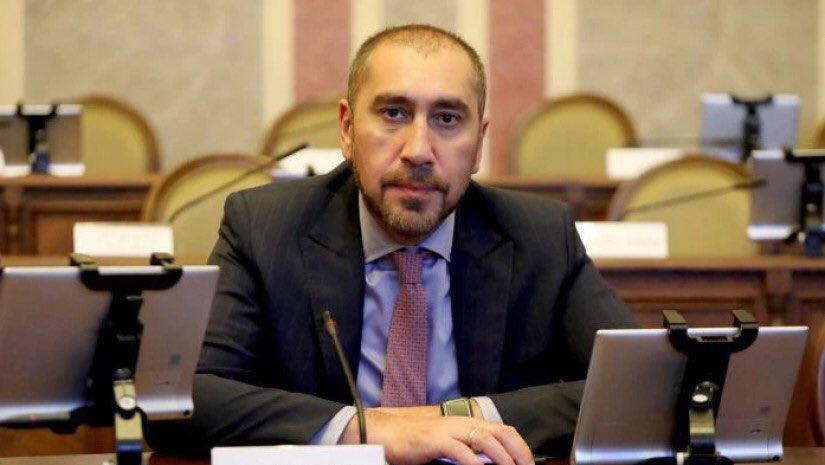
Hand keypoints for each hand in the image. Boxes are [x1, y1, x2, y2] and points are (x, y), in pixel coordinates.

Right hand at [340, 407, 533, 464]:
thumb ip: (467, 450)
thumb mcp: (447, 444)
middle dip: (518, 453)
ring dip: (503, 458)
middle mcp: (462, 423)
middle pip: (501, 433)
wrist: (386, 433)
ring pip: (486, 440)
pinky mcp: (436, 440)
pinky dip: (475, 463)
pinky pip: (461, 451)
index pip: (503, 430)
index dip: (520, 447)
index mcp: (467, 423)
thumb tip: (487, 462)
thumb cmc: (415, 441)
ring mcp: (449, 430)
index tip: (528, 464)